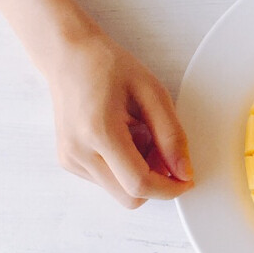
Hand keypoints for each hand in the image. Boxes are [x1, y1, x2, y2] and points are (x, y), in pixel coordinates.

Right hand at [42, 29, 193, 207]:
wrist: (68, 55)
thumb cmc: (108, 67)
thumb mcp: (152, 92)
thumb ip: (172, 135)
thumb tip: (184, 174)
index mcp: (99, 131)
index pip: (139, 184)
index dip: (169, 188)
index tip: (185, 180)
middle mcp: (78, 151)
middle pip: (130, 197)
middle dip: (154, 182)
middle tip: (159, 150)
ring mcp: (70, 159)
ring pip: (120, 193)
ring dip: (139, 175)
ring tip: (137, 137)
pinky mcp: (69, 162)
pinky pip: (108, 183)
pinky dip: (123, 170)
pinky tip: (122, 140)